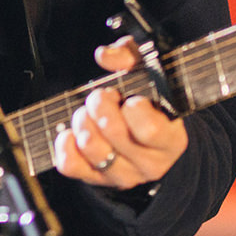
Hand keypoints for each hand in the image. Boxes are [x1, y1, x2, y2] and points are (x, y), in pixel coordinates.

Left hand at [52, 37, 187, 189]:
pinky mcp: (98, 180)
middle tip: (101, 96)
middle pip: (114, 133)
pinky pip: (71, 166)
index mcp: (171, 139)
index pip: (151, 130)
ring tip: (87, 112)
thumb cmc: (150, 101)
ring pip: (92, 149)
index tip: (129, 98)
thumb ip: (131, 56)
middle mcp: (151, 163)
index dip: (133, 109)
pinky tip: (70, 132)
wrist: (151, 141)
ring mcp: (124, 175)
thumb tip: (106, 56)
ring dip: (82, 121)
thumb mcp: (149, 72)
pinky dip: (65, 145)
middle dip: (100, 104)